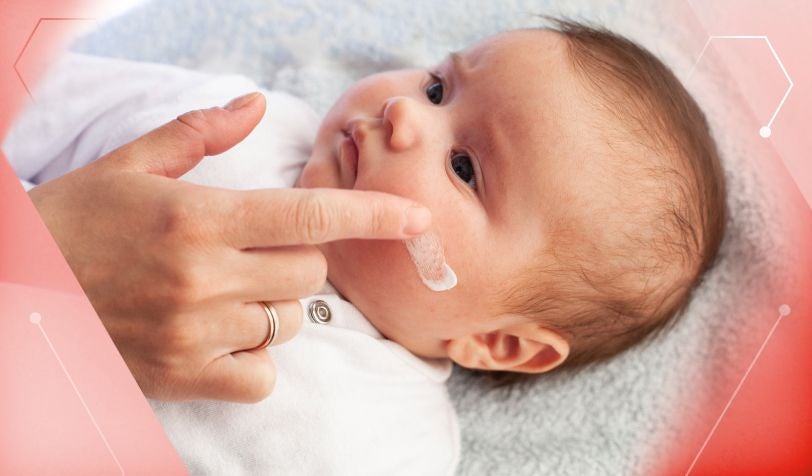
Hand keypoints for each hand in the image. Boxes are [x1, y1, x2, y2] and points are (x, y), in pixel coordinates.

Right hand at [29, 92, 430, 401]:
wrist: (16, 293)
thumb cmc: (75, 222)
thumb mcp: (128, 164)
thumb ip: (199, 133)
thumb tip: (256, 105)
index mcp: (198, 216)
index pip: (310, 216)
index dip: (373, 216)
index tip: (418, 218)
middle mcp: (204, 276)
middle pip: (309, 272)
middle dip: (296, 258)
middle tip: (253, 249)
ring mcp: (194, 332)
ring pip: (287, 321)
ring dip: (273, 305)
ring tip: (225, 291)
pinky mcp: (182, 375)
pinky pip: (260, 374)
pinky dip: (254, 357)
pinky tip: (221, 336)